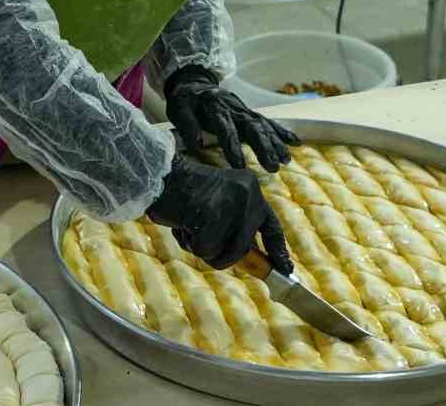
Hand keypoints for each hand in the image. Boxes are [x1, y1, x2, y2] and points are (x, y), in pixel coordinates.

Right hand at [146, 153, 292, 273]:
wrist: (160, 176)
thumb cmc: (185, 196)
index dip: (278, 250)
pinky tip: (182, 225)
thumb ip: (235, 226)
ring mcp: (232, 203)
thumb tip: (247, 259)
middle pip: (244, 248)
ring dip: (203, 249)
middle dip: (223, 256)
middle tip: (201, 243)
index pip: (271, 226)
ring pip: (225, 253)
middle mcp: (248, 194)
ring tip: (189, 227)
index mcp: (251, 190)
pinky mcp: (213, 213)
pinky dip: (189, 244)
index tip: (285, 269)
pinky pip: (205, 249)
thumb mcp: (220, 205)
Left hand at [164, 65, 300, 170]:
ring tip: (285, 161)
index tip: (239, 166)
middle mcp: (234, 108)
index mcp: (215, 107)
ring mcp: (244, 110)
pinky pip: (268, 122)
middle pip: (251, 127)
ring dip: (275, 143)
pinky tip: (295, 143)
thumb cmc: (186, 100)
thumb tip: (197, 145)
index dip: (233, 147)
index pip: (226, 128)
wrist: (195, 81)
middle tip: (272, 167)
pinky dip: (282, 132)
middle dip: (263, 147)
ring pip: (263, 126)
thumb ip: (187, 125)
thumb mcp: (178, 109)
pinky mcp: (249, 112)